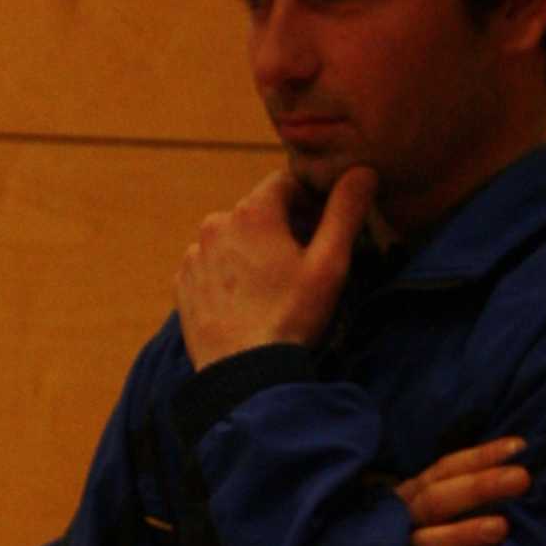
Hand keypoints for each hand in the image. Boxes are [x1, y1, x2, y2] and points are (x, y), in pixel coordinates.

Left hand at [177, 164, 376, 366]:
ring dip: (254, 251)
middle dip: (283, 227)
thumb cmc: (292, 318)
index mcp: (252, 212)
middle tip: (305, 262)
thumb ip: (345, 211)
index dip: (309, 200)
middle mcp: (215, 225)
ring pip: (233, 239)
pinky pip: (212, 266)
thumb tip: (362, 171)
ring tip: (275, 287)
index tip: (323, 228)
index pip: (285, 183)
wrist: (245, 375)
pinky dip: (230, 274)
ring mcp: (194, 255)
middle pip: (258, 212)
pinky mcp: (184, 284)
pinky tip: (249, 301)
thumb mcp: (330, 263)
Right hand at [395, 435, 529, 545]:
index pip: (446, 470)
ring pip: (428, 539)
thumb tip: (521, 462)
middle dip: (479, 488)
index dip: (481, 458)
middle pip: (436, 499)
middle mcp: (407, 519)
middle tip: (521, 479)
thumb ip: (474, 487)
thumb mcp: (448, 504)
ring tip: (502, 527)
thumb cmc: (443, 533)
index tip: (518, 449)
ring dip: (464, 531)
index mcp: (415, 494)